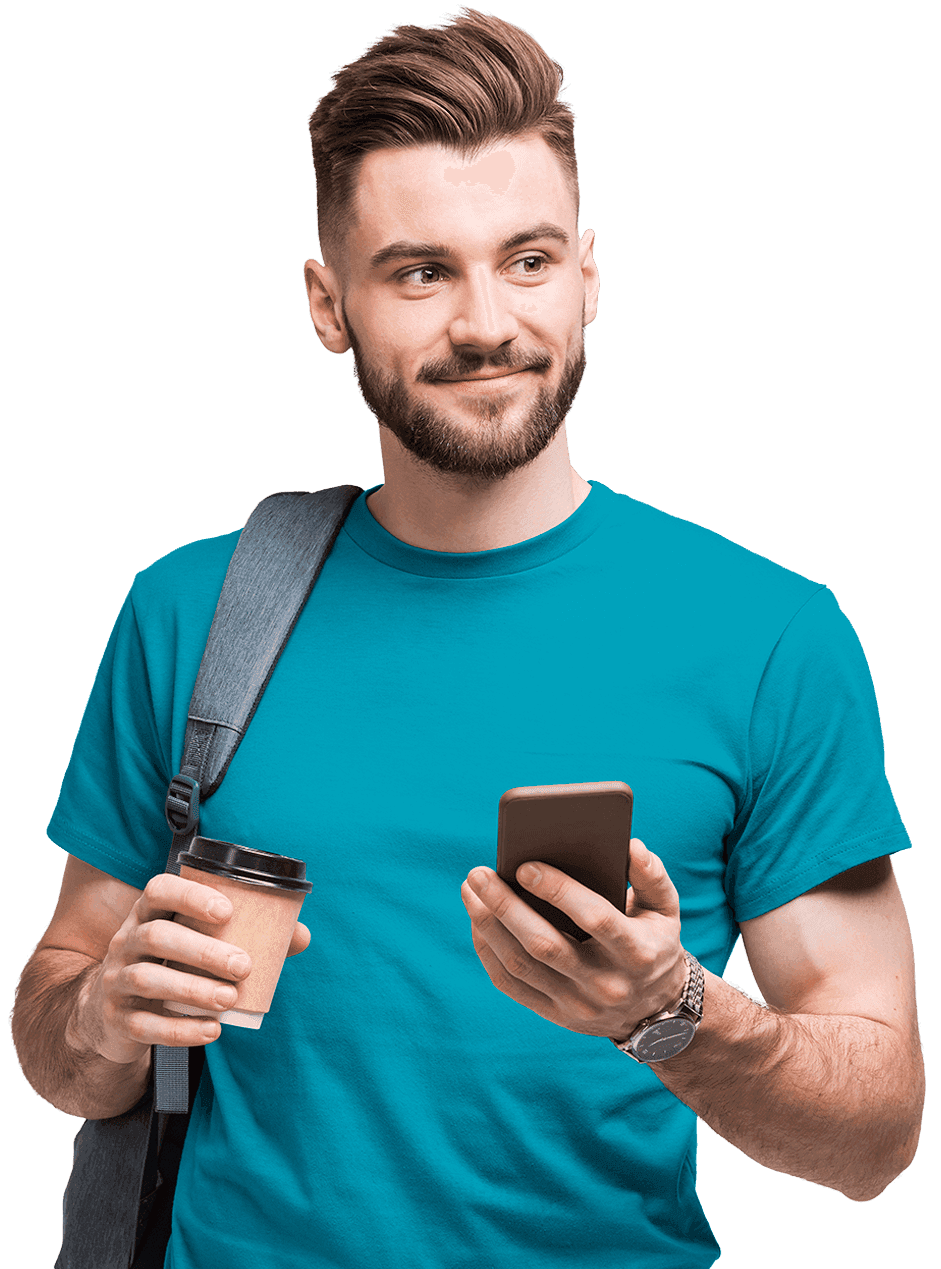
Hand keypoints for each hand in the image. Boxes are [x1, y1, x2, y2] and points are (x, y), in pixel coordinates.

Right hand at [68, 873, 306, 1064]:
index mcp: (146, 913)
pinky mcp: (115, 1019)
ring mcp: (115, 980)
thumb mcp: (193, 943)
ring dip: (193, 990)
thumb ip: (246, 935)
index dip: (191, 896)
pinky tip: (212, 1031)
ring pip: (148, 979)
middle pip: (156, 936)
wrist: (108, 1012)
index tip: (228, 911)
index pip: (158, 890)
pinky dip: (180, 1030)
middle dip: (202, 950)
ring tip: (230, 999)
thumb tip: (300, 936)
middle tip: (243, 965)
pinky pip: (144, 1024)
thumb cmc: (168, 965)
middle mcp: (125, 941)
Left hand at [461, 838, 686, 1042]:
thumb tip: (630, 845)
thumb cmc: (654, 942)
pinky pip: (511, 984)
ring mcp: (578, 1005)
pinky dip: (488, 951)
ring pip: (520, 964)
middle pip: (544, 944)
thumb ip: (652, 875)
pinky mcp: (556, 1016)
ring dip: (487, 925)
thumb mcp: (666, 909)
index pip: (594, 918)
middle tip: (478, 873)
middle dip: (505, 906)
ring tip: (470, 891)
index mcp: (637, 953)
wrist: (655, 1011)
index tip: (524, 866)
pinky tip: (477, 921)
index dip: (559, 891)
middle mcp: (606, 983)